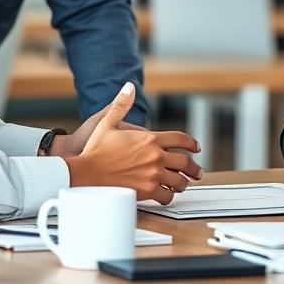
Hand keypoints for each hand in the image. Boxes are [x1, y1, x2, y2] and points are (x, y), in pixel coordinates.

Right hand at [64, 82, 202, 203]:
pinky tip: (166, 194)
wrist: (86, 173)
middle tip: (196, 172)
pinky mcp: (147, 191)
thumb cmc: (94, 150)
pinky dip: (169, 196)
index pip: (180, 139)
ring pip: (179, 181)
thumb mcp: (107, 123)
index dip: (191, 143)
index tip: (196, 148)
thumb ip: (121, 105)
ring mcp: (153, 174)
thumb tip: (128, 86)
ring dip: (182, 183)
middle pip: (185, 162)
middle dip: (193, 168)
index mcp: (149, 139)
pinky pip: (167, 196)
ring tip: (181, 184)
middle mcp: (155, 156)